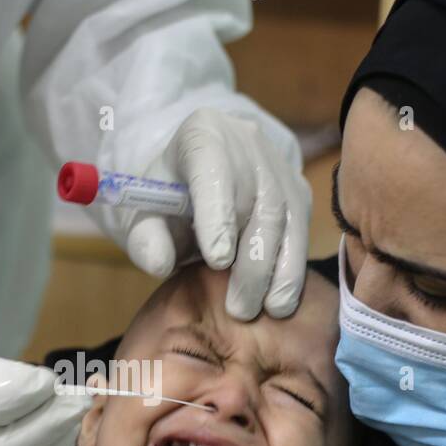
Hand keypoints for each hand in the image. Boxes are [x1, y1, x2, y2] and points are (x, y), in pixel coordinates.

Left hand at [126, 108, 311, 320]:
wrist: (197, 174)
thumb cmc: (168, 197)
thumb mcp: (143, 213)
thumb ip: (144, 238)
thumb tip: (161, 264)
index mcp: (202, 135)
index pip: (213, 168)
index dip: (219, 214)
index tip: (218, 260)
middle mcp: (247, 143)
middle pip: (259, 202)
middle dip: (252, 262)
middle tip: (239, 308)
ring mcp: (278, 166)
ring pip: (288, 220)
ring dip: (280, 271)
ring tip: (267, 310)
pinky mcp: (298, 190)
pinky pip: (302, 231)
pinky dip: (294, 269)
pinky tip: (283, 299)